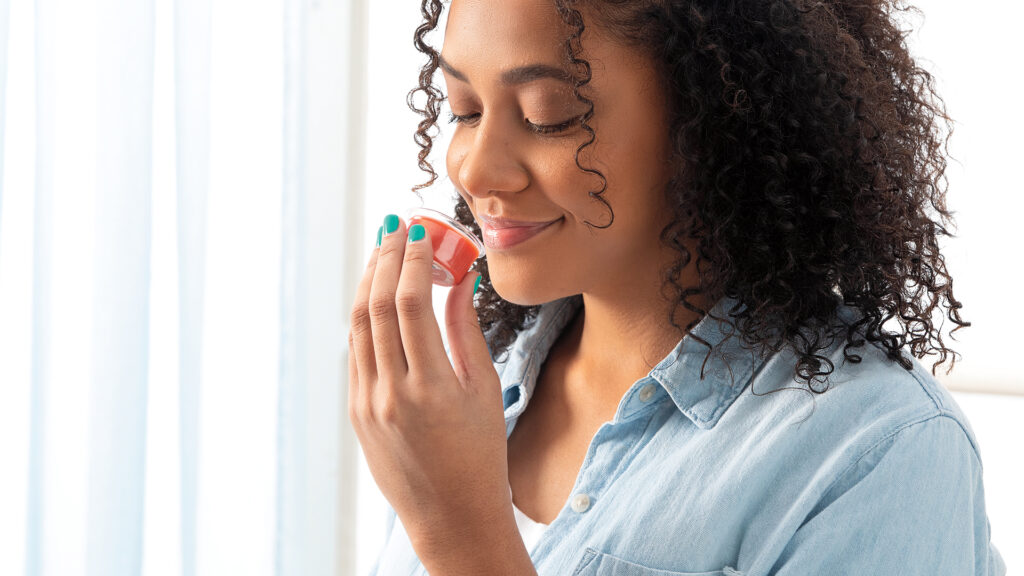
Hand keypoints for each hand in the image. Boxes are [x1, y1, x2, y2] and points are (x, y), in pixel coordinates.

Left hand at [347, 214, 513, 555]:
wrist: (451, 515)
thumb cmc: (480, 455)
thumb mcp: (483, 390)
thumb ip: (466, 330)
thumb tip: (460, 278)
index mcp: (430, 388)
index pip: (410, 304)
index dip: (413, 261)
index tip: (422, 233)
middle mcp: (390, 393)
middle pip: (375, 306)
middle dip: (385, 258)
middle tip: (397, 227)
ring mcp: (367, 404)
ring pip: (358, 325)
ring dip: (368, 281)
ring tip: (384, 251)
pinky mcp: (356, 412)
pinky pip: (357, 351)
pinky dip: (365, 316)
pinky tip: (377, 296)